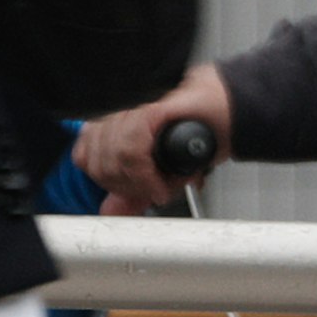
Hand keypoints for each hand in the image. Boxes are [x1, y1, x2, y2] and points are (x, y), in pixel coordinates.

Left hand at [74, 65, 233, 216]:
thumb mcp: (160, 170)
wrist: (231, 111)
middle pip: (96, 160)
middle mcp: (119, 109)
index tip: (129, 192)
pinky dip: (145, 175)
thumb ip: (133, 190)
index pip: (84, 154)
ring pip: (112, 157)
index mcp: (114, 117)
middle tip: (150, 191)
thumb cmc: (199, 131)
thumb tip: (108, 211)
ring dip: (138, 184)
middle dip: (124, 187)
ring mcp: (132, 105)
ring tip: (160, 187)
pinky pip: (131, 150)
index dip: (105, 180)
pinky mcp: (149, 106)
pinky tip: (160, 185)